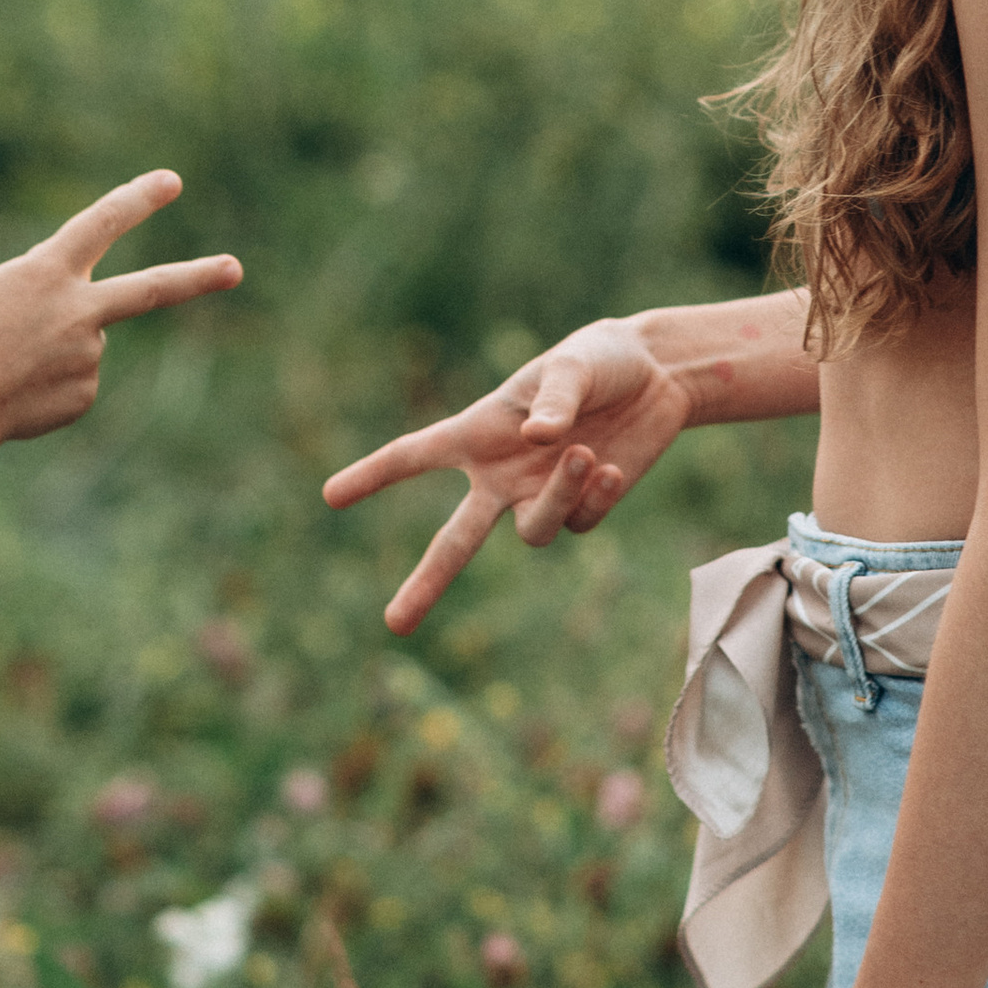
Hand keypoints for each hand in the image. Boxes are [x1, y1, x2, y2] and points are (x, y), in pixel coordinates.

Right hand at [0, 171, 241, 444]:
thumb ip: (45, 291)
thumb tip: (90, 325)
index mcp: (48, 271)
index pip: (101, 222)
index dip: (137, 199)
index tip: (172, 182)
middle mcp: (79, 309)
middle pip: (151, 289)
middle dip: (197, 277)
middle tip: (235, 268)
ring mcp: (88, 353)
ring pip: (83, 342)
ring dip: (52, 352)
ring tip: (9, 366)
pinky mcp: (86, 392)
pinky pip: (74, 380)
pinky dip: (49, 385)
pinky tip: (20, 392)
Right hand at [322, 317, 692, 632]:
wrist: (657, 377)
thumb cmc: (599, 361)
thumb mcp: (572, 368)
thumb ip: (554, 402)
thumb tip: (539, 442)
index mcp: (480, 433)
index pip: (413, 458)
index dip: (371, 476)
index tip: (329, 496)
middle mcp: (502, 474)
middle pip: (455, 541)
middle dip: (426, 582)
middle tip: (394, 626)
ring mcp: (541, 495)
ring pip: (533, 533)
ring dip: (556, 499)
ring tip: (586, 453)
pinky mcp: (585, 506)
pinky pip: (580, 522)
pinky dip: (594, 496)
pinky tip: (612, 466)